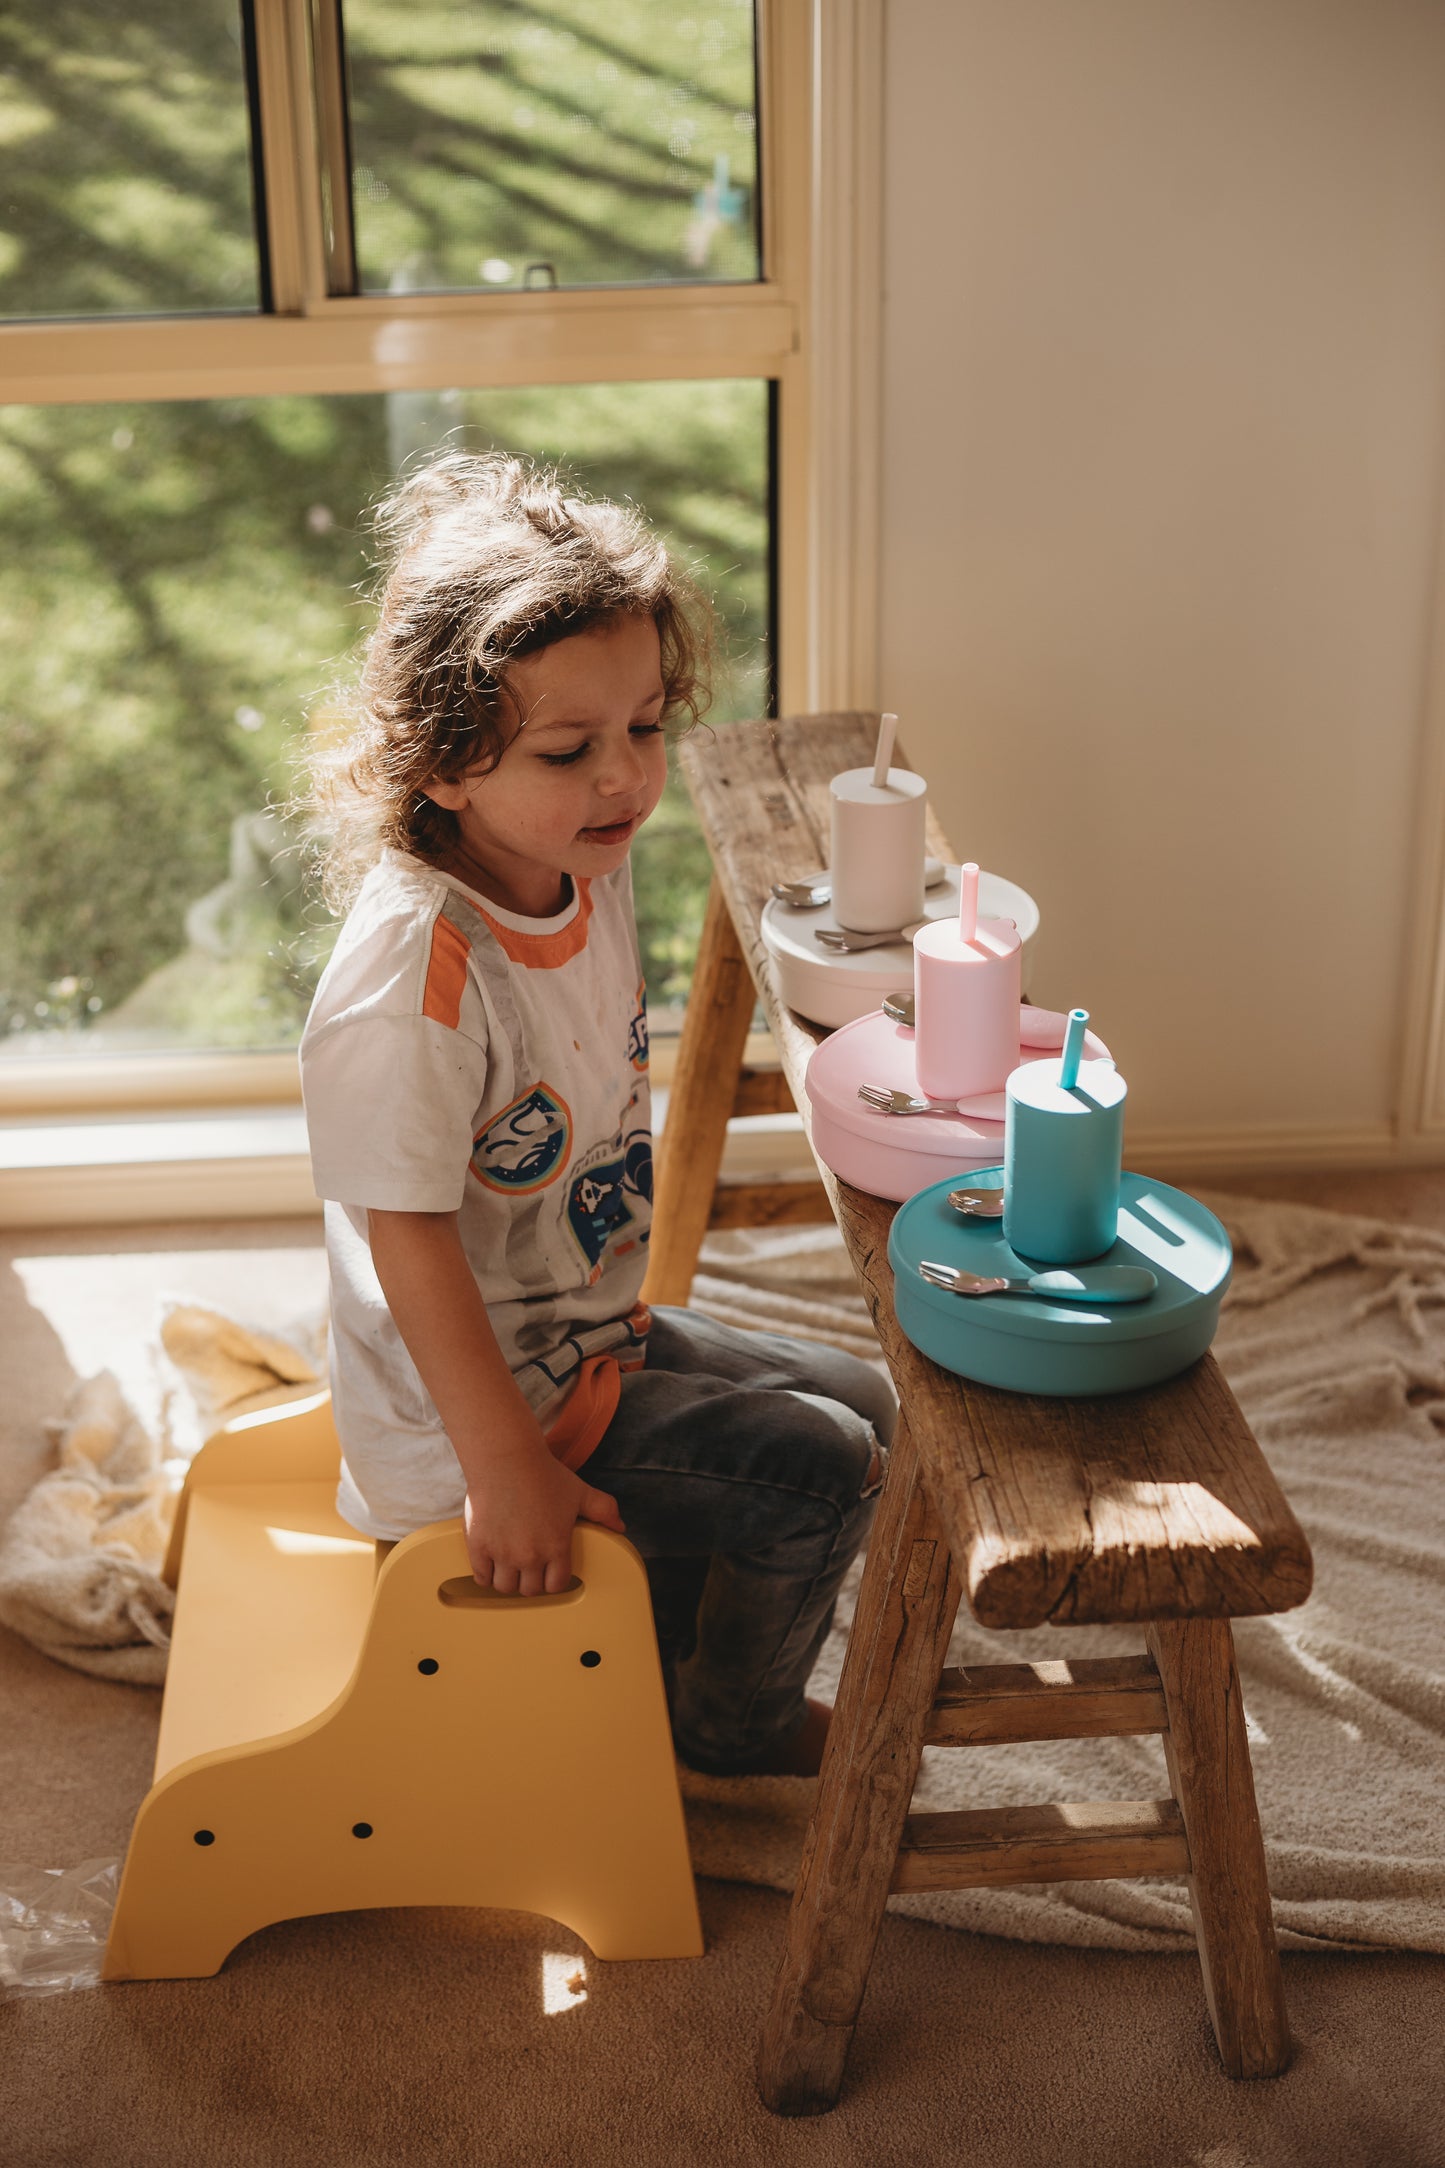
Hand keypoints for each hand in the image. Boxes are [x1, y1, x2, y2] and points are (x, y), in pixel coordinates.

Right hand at [464, 1443, 624, 1596]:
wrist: (506, 1459)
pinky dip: (486, 1574)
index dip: (553, 1580)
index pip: (556, 1585)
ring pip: (505, 1587)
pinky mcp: (479, 1546)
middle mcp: (530, 1556)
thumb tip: (620, 1526)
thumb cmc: (543, 1474)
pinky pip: (481, 1576)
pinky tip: (490, 1564)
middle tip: (528, 1569)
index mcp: (556, 1547)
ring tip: (509, 1568)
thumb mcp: (580, 1492)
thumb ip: (603, 1510)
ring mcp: (502, 1553)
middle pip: (529, 1590)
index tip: (548, 1573)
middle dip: (531, 1581)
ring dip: (508, 1580)